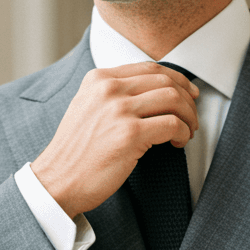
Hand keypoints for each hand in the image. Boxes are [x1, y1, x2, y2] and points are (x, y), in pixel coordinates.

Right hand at [31, 63, 199, 217]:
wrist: (57, 181)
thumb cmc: (76, 154)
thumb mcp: (87, 109)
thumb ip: (111, 95)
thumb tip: (150, 93)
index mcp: (99, 79)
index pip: (150, 68)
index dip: (177, 79)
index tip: (188, 93)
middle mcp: (109, 89)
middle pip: (165, 81)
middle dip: (187, 99)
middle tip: (192, 117)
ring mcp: (119, 110)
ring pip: (173, 99)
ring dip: (188, 116)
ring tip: (187, 132)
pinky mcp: (130, 134)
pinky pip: (172, 124)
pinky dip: (183, 133)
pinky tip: (178, 142)